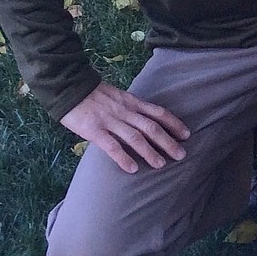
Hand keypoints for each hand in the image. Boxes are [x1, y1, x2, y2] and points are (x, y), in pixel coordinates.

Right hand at [59, 82, 190, 173]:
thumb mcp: (118, 96)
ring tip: (161, 165)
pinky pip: (112, 146)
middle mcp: (125, 111)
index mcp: (132, 102)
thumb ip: (130, 108)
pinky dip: (124, 158)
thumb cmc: (93, 94)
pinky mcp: (94, 130)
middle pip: (152, 127)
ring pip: (136, 138)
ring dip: (150, 152)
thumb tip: (143, 120)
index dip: (174, 123)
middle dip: (168, 142)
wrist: (69, 87)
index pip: (158, 113)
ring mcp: (110, 121)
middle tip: (181, 155)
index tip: (187, 134)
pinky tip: (133, 168)